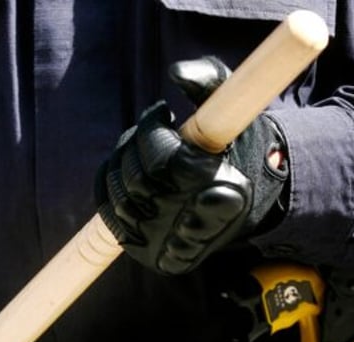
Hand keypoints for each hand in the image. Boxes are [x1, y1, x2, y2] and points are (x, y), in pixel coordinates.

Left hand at [96, 56, 288, 274]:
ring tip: (142, 152)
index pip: (162, 157)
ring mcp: (169, 243)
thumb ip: (209, 80)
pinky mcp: (151, 256)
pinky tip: (126, 172)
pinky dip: (110, 189)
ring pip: (119, 197)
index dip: (152, 130)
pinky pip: (111, 218)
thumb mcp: (230, 107)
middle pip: (135, 178)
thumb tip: (176, 73)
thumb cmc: (234, 149)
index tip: (162, 114)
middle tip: (152, 132)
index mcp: (219, 191)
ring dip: (122, 164)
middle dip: (135, 145)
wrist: (243, 203)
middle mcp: (192, 223)